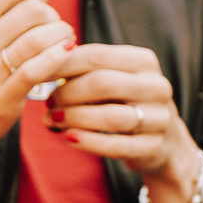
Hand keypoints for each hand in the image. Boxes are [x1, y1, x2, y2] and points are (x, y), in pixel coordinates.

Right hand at [0, 0, 72, 202]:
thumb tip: (33, 1)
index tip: (41, 7)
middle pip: (34, 9)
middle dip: (54, 17)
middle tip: (57, 30)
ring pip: (40, 38)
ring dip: (62, 37)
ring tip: (66, 43)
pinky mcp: (2, 100)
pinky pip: (38, 69)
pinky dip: (58, 58)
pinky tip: (65, 56)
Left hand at [46, 44, 202, 202]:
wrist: (166, 142)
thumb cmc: (126, 103)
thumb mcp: (114, 80)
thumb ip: (85, 71)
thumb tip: (42, 66)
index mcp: (144, 61)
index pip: (97, 55)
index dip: (63, 64)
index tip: (37, 71)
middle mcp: (156, 86)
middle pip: (102, 83)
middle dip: (67, 93)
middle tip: (48, 102)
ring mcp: (159, 118)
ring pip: (110, 116)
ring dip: (74, 118)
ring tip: (52, 121)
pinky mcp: (154, 147)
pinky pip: (116, 146)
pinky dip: (88, 142)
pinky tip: (68, 139)